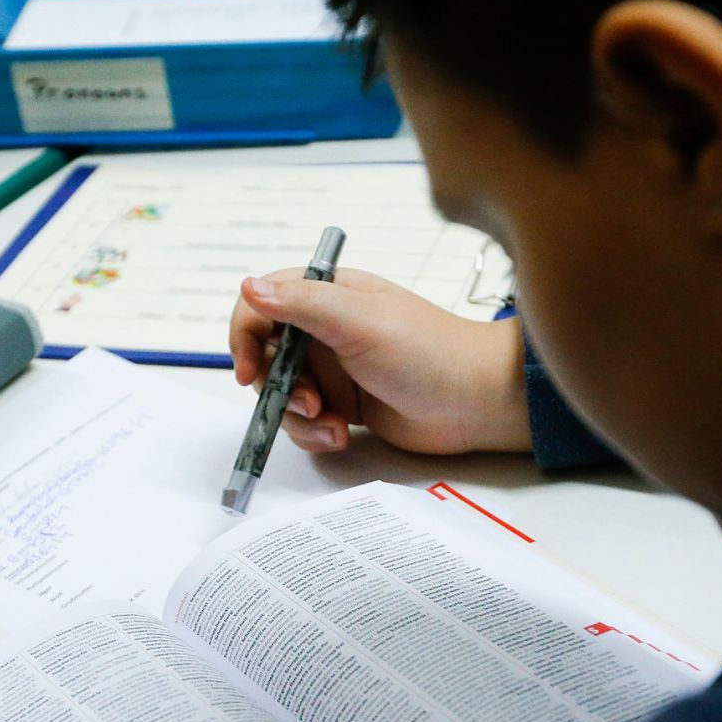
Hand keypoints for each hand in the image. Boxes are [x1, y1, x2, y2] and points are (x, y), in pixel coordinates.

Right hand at [229, 268, 532, 456]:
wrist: (476, 403)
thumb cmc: (429, 351)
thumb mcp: (359, 321)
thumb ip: (302, 303)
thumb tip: (249, 286)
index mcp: (328, 295)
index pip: (261, 305)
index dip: (245, 337)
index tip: (248, 370)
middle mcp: (325, 329)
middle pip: (265, 357)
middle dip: (277, 387)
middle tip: (308, 402)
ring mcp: (333, 368)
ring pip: (282, 395)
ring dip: (297, 416)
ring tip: (330, 423)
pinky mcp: (343, 403)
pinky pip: (305, 421)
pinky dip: (315, 433)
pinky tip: (341, 435)